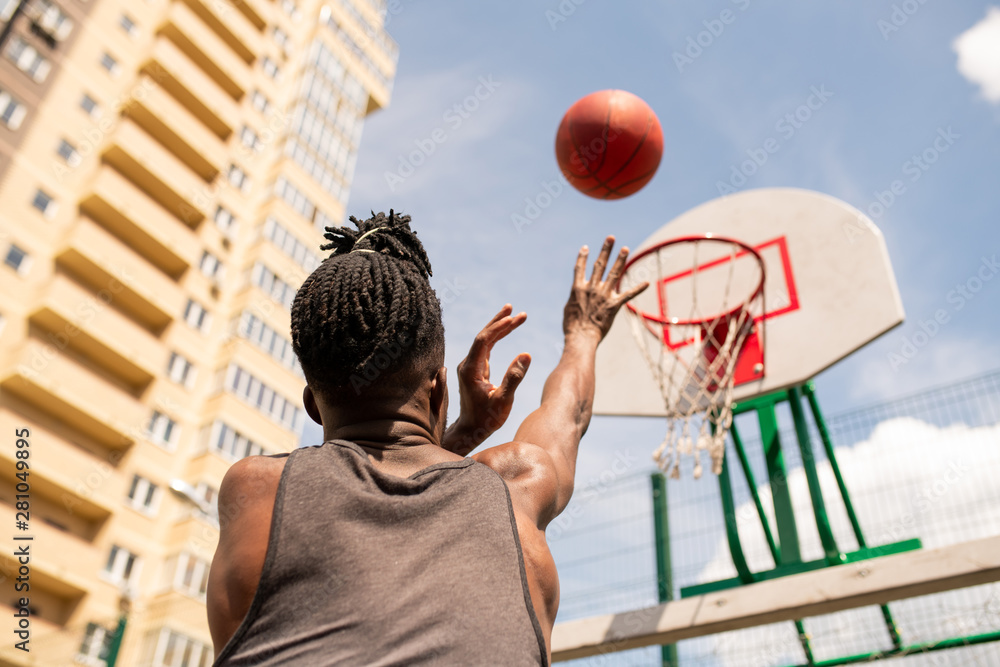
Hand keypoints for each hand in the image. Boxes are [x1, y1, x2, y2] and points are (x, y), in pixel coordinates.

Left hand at [442, 305, 530, 455]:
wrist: (472, 430)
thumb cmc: (486, 419)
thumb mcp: (503, 400)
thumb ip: (514, 377)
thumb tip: (526, 354)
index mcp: (470, 370)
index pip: (483, 341)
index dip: (498, 328)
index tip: (513, 318)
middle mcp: (467, 364)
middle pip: (483, 336)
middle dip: (500, 322)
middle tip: (515, 309)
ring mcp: (470, 366)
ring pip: (485, 340)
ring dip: (500, 327)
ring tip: (515, 315)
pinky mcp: (475, 369)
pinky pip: (486, 348)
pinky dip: (497, 338)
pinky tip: (506, 329)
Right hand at [563, 236, 647, 340]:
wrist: (581, 337)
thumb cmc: (572, 327)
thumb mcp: (568, 309)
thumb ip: (574, 298)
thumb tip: (575, 296)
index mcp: (578, 288)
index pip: (580, 268)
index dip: (582, 257)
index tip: (586, 247)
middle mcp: (592, 288)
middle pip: (600, 265)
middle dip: (606, 250)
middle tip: (611, 238)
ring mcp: (604, 295)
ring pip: (614, 274)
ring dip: (620, 260)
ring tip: (625, 248)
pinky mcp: (614, 305)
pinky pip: (628, 295)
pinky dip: (638, 289)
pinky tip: (647, 282)